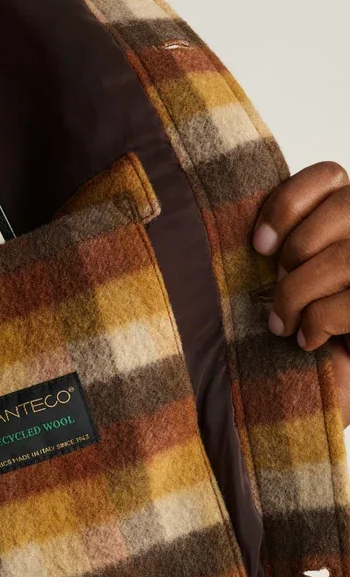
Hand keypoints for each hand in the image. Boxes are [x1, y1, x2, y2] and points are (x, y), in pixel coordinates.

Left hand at [252, 161, 349, 426]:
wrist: (318, 400)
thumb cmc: (299, 337)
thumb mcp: (285, 283)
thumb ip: (282, 247)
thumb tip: (239, 226)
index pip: (329, 176)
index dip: (289, 203)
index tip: (257, 246)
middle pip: (344, 208)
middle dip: (297, 250)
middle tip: (277, 286)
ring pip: (346, 257)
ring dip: (300, 293)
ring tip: (282, 324)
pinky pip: (349, 303)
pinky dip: (320, 322)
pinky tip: (310, 342)